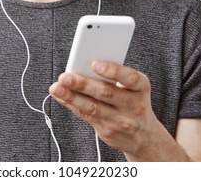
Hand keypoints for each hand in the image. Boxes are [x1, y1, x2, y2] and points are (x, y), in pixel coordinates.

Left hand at [49, 60, 188, 160]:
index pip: (130, 78)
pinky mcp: (107, 131)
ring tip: (56, 87)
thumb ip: (114, 76)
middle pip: (106, 93)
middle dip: (83, 84)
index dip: (112, 70)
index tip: (94, 63)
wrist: (144, 136)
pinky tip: (60, 96)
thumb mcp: (133, 87)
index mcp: (141, 87)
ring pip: (92, 107)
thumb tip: (84, 63)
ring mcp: (120, 120)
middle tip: (65, 76)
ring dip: (71, 96)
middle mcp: (133, 105)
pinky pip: (86, 115)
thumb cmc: (133, 101)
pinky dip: (71, 104)